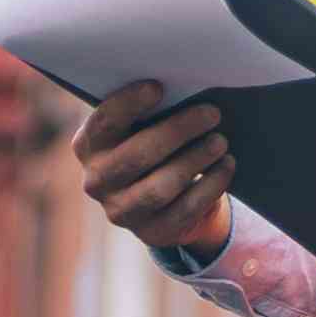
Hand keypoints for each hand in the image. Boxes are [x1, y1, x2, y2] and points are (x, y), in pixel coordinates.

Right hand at [73, 80, 233, 250]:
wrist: (157, 194)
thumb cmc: (150, 141)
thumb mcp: (138, 124)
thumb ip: (149, 108)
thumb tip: (185, 84)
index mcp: (88, 145)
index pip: (104, 123)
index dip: (128, 105)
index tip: (158, 88)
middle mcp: (97, 180)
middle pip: (137, 155)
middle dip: (178, 132)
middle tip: (212, 114)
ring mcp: (121, 210)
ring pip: (160, 187)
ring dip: (196, 160)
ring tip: (220, 141)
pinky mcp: (151, 231)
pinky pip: (184, 210)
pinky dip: (210, 186)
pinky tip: (226, 166)